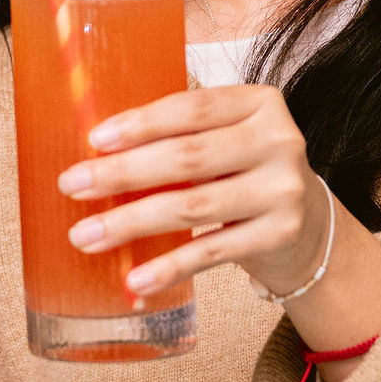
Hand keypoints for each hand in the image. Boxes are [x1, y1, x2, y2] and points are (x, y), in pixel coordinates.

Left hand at [58, 81, 326, 302]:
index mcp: (259, 102)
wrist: (308, 225)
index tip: (95, 139)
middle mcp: (279, 141)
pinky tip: (134, 279)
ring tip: (86, 235)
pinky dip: (169, 266)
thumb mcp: (226, 139)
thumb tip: (97, 149)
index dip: (142, 123)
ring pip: (194, 206)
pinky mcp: (280, 235)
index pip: (193, 108)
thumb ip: (180, 134)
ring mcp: (283, 190)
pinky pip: (212, 252)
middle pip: (188, 157)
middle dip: (123, 173)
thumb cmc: (245, 172)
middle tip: (73, 185)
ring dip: (132, 223)